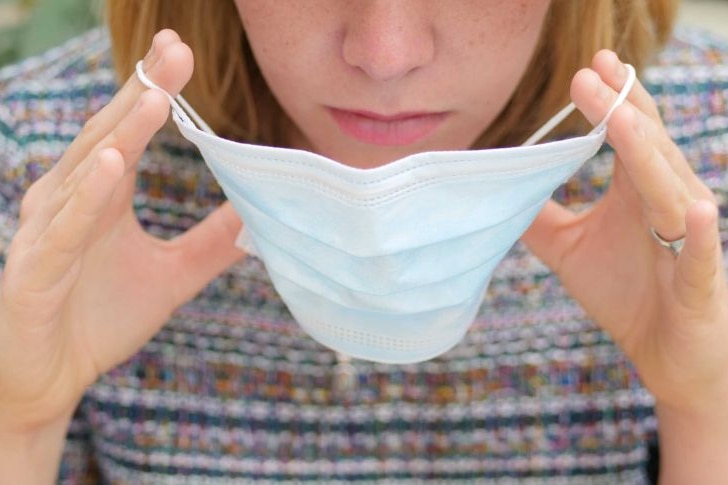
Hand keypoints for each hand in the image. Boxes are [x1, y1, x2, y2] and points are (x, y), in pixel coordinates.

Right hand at [0, 30, 243, 433]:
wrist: (52, 378)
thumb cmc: (99, 319)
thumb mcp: (171, 277)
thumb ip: (210, 245)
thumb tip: (258, 216)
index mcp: (101, 198)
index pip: (128, 133)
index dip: (152, 90)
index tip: (178, 51)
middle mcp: (70, 201)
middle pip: (109, 136)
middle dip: (142, 91)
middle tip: (175, 49)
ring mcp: (49, 231)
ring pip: (87, 172)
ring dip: (121, 133)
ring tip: (156, 96)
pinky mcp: (37, 268)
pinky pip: (65, 228)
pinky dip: (87, 195)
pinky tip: (111, 165)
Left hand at [523, 49, 727, 411]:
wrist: (665, 352)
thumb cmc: (626, 294)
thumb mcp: (569, 250)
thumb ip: (540, 218)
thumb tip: (502, 190)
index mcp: (637, 193)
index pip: (627, 136)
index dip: (610, 101)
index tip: (589, 67)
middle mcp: (667, 205)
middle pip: (648, 149)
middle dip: (620, 110)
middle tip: (591, 72)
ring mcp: (687, 241)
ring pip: (671, 191)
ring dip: (648, 155)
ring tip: (624, 119)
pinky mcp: (699, 282)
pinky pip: (699, 255)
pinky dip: (698, 233)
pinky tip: (693, 209)